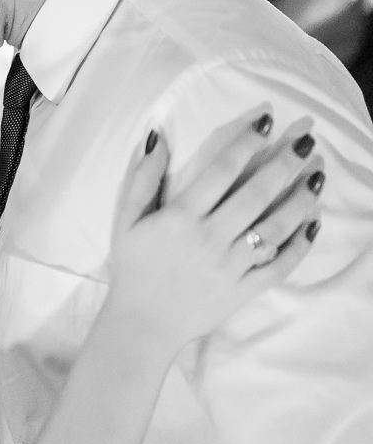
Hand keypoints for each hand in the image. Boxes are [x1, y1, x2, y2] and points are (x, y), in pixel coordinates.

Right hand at [107, 104, 321, 356]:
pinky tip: (313, 225)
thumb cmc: (132, 267)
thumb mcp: (127, 219)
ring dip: (299, 200)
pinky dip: (299, 246)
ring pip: (274, 227)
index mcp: (181, 217)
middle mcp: (210, 237)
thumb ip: (144, 178)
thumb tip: (159, 137)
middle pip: (255, 194)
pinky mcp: (244, 289)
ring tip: (317, 176)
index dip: (245, 142)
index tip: (266, 121)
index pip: (221, 171)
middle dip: (283, 164)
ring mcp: (231, 265)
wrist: (142, 322)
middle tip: (306, 139)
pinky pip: (279, 266)